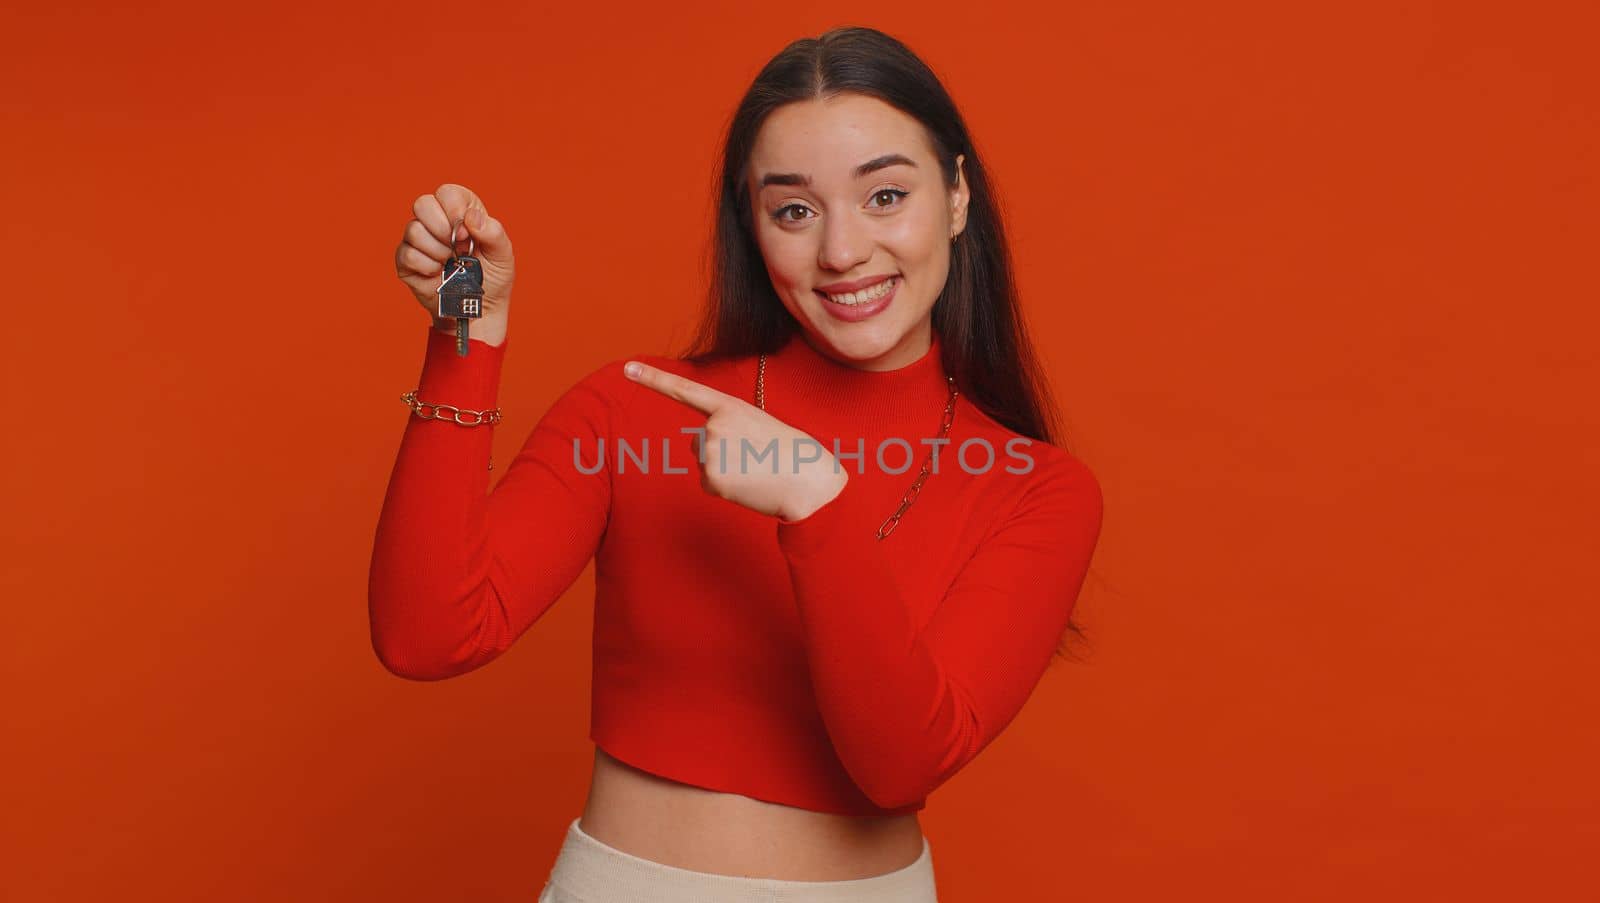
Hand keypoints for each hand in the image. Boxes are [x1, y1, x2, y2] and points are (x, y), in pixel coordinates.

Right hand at [395, 183, 514, 345]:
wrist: (479, 310)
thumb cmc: (492, 278)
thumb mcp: (503, 255)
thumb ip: (493, 232)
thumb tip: (470, 218)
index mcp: (460, 212)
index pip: (447, 193)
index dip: (454, 209)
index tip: (466, 232)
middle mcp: (436, 221)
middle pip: (422, 203)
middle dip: (441, 227)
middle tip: (457, 248)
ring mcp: (418, 241)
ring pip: (413, 230)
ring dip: (437, 251)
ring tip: (450, 264)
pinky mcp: (405, 261)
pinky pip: (407, 254)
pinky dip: (427, 267)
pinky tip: (438, 274)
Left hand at [624, 361, 847, 521]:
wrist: (808, 480)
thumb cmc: (788, 452)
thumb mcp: (758, 425)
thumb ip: (727, 427)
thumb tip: (704, 450)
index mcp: (728, 406)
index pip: (684, 390)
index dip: (653, 378)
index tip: (627, 368)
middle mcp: (713, 426)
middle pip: (698, 442)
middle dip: (719, 452)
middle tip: (752, 457)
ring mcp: (709, 452)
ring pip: (703, 463)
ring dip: (723, 470)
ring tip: (753, 470)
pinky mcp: (709, 478)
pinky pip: (708, 483)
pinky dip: (726, 488)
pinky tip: (747, 484)